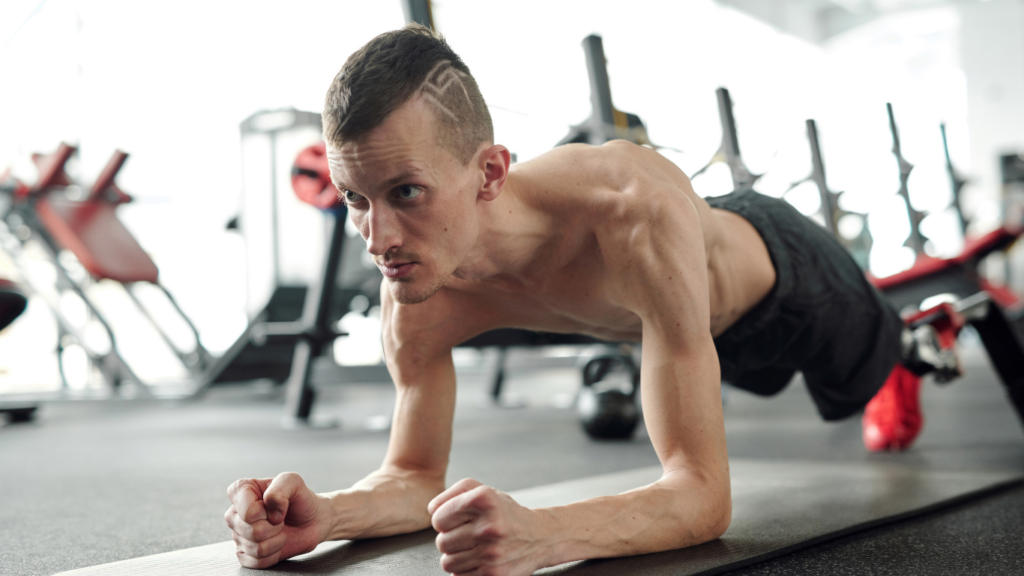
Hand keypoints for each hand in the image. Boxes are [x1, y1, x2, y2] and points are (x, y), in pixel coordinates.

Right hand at [224, 472, 328, 567]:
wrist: (311, 519)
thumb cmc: (299, 499)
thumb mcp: (294, 481)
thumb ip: (281, 486)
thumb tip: (271, 512)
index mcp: (241, 491)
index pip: (248, 512)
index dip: (266, 512)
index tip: (276, 505)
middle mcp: (234, 514)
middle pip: (251, 531)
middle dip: (275, 527)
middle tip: (280, 519)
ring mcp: (238, 535)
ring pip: (255, 548)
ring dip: (277, 541)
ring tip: (280, 530)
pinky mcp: (244, 554)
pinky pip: (257, 562)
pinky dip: (274, 555)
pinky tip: (277, 543)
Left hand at [429, 478, 546, 575]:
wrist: (539, 537)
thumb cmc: (504, 513)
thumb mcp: (482, 491)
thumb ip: (451, 494)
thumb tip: (431, 510)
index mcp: (484, 500)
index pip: (438, 518)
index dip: (444, 520)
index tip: (456, 520)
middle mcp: (489, 526)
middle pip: (441, 542)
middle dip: (450, 539)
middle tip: (467, 535)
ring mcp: (492, 553)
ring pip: (447, 562)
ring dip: (456, 556)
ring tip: (473, 547)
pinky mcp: (494, 575)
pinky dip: (465, 569)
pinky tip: (480, 559)